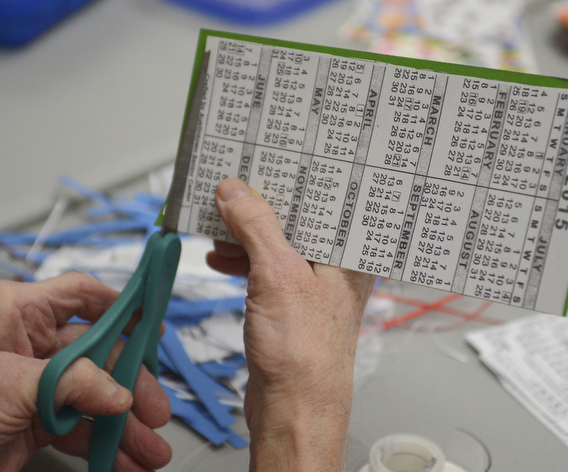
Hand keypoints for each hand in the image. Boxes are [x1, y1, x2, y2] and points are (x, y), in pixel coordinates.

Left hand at [0, 272, 171, 471]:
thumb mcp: (11, 388)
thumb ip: (72, 384)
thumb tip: (119, 393)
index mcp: (17, 313)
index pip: (81, 294)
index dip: (121, 304)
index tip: (153, 320)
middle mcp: (32, 343)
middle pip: (101, 351)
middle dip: (131, 385)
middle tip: (155, 410)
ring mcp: (39, 380)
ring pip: (99, 392)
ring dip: (125, 423)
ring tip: (148, 448)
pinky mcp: (41, 416)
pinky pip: (86, 423)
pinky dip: (106, 443)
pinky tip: (124, 459)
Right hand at [207, 178, 375, 471]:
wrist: (294, 410)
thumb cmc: (304, 356)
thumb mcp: (277, 276)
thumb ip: (257, 226)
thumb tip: (236, 191)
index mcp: (349, 253)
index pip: (326, 197)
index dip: (296, 175)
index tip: (266, 156)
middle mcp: (336, 266)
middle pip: (299, 217)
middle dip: (263, 202)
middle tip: (232, 183)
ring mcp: (313, 285)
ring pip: (278, 242)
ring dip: (246, 232)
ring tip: (218, 221)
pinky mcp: (291, 302)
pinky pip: (266, 268)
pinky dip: (243, 259)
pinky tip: (221, 257)